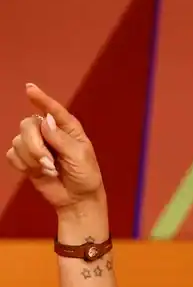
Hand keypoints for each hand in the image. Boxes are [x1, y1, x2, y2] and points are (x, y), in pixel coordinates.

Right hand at [5, 83, 104, 212]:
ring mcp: (36, 144)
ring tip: (49, 170)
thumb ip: (62, 140)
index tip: (29, 88)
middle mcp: (50, 132)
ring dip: (32, 158)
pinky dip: (23, 165)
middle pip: (27, 125)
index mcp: (68, 128)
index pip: (53, 110)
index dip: (41, 99)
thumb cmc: (85, 176)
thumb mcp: (80, 157)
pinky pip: (13, 154)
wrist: (77, 199)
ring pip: (18, 140)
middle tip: (49, 162)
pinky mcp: (26, 159)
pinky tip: (36, 172)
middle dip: (35, 145)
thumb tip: (45, 121)